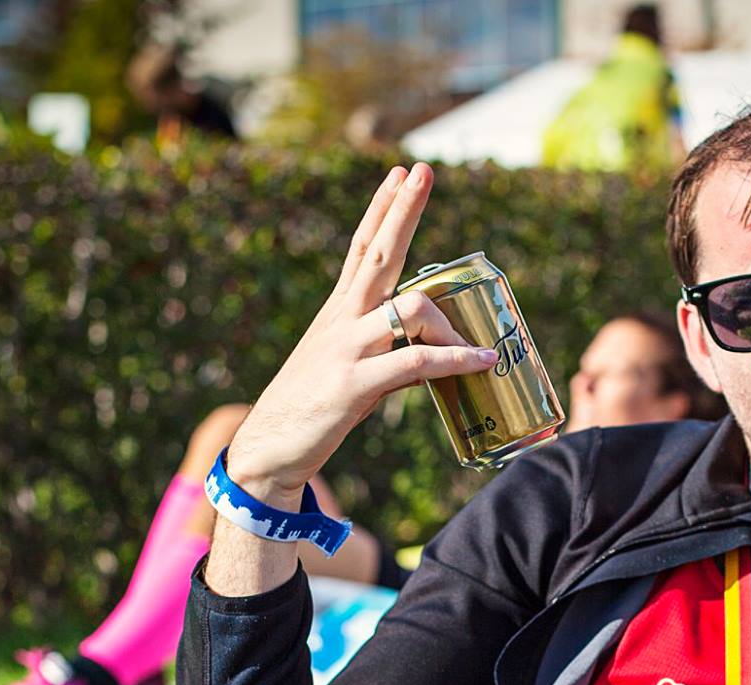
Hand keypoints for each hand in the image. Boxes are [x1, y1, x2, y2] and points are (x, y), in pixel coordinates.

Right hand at [225, 164, 498, 500]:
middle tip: (424, 171)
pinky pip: (417, 361)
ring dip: (451, 324)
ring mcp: (348, 348)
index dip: (381, 209)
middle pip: (380, 253)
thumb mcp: (346, 368)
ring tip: (477, 346)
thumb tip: (428, 355)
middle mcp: (343, 319)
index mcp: (339, 312)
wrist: (268, 447)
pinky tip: (482, 361)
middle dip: (403, 210)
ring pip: (410, 307)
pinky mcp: (355, 384)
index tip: (398, 173)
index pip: (362, 247)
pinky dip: (455, 359)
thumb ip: (385, 352)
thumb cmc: (310, 409)